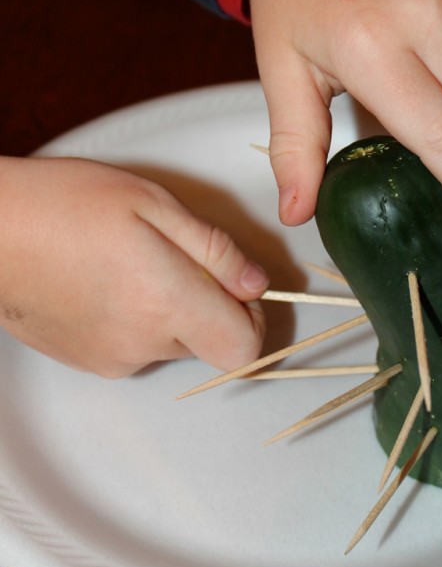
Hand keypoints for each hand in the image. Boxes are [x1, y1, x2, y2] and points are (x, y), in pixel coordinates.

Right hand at [0, 157, 267, 375]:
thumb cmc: (62, 205)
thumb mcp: (152, 204)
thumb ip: (214, 249)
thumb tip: (254, 283)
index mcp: (167, 302)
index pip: (244, 346)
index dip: (251, 318)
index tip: (235, 287)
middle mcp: (143, 344)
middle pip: (208, 342)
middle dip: (204, 303)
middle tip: (170, 255)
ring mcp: (112, 359)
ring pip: (170, 343)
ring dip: (166, 309)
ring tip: (127, 262)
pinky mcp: (88, 362)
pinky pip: (135, 347)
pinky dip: (134, 319)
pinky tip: (104, 280)